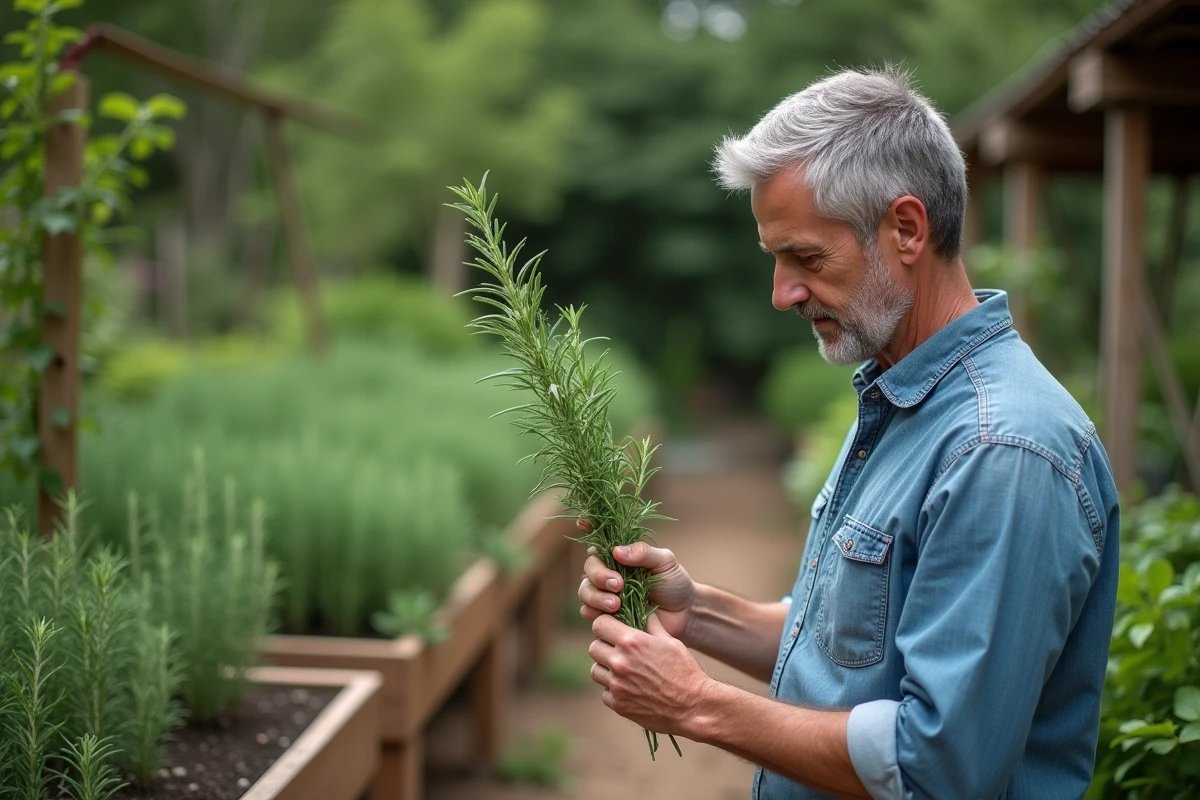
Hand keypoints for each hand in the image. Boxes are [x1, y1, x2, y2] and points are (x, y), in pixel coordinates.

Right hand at [576, 519, 695, 640]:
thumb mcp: (665, 562)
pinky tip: (612, 615)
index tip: (582, 523)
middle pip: (589, 567)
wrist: (684, 614)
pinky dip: (595, 612)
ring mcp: (605, 593)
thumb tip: (617, 551)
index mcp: (620, 554)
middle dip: (599, 575)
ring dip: (596, 596)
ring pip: (584, 590)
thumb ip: (644, 553)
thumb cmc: (674, 582)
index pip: (600, 538)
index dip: (587, 528)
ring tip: (616, 604)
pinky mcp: (605, 615)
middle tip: (618, 584)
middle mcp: (608, 570)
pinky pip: (588, 612)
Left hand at [589, 613, 710, 737]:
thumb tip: (645, 611)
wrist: (693, 707)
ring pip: (596, 671)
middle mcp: (619, 662)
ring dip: (607, 669)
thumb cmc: (685, 671)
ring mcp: (617, 685)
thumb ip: (652, 626)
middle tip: (619, 651)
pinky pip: (605, 693)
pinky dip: (614, 690)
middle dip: (605, 647)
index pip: (599, 624)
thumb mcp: (671, 642)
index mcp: (632, 642)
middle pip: (594, 647)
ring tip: (625, 671)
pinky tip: (631, 688)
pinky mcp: (618, 705)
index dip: (605, 625)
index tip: (613, 630)